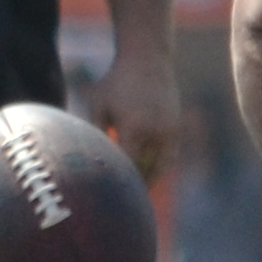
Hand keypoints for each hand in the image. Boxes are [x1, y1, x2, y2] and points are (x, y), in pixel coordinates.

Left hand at [94, 46, 182, 183]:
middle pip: (145, 170)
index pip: (128, 166)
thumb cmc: (116, 81)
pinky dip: (159, 167)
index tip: (109, 195)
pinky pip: (169, 156)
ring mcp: (169, 130)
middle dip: (134, 186)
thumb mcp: (98, 104)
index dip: (119, 182)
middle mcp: (156, 132)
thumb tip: (85, 157)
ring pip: (160, 166)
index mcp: (134, 128)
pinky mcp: (176, 127)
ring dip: (149, 180)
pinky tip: (148, 175)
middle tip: (123, 202)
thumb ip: (94, 132)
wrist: (147, 59)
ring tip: (137, 194)